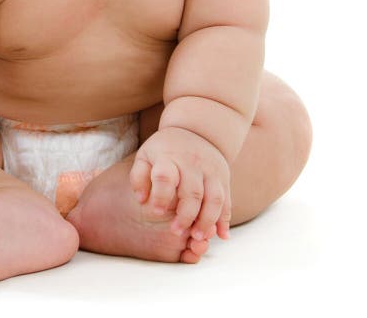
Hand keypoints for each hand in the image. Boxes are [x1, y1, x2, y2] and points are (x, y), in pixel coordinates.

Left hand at [129, 126, 230, 241]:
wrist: (197, 129)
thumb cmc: (166, 149)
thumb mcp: (146, 155)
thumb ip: (139, 177)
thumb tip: (142, 200)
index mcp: (169, 157)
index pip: (165, 176)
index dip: (161, 196)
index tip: (156, 211)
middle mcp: (192, 163)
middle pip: (193, 192)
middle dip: (186, 215)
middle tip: (176, 232)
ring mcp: (211, 170)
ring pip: (214, 198)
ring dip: (208, 221)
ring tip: (198, 237)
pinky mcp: (223, 178)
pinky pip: (227, 201)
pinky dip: (225, 220)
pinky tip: (222, 235)